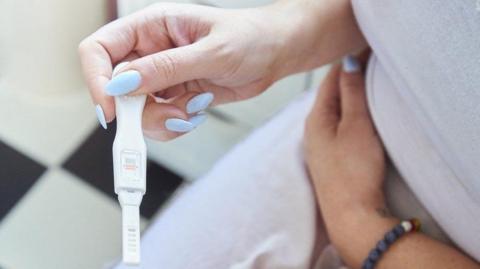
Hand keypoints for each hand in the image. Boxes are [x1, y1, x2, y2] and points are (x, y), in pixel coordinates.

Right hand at [79, 2, 299, 139]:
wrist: (275, 53)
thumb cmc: (250, 38)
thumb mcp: (210, 52)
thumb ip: (167, 68)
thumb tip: (122, 84)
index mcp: (151, 26)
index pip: (101, 49)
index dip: (97, 79)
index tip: (112, 108)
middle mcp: (151, 51)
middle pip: (116, 87)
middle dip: (137, 110)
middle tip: (169, 116)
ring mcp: (162, 76)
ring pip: (137, 109)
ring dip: (160, 120)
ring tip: (191, 110)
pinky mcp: (175, 94)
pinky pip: (159, 118)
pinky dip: (174, 123)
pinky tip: (196, 110)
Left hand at [304, 53, 385, 217]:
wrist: (351, 216)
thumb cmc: (353, 171)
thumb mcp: (356, 126)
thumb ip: (352, 94)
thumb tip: (347, 63)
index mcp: (315, 119)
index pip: (329, 82)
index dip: (345, 65)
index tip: (360, 50)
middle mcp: (311, 131)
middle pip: (328, 96)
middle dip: (344, 79)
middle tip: (362, 63)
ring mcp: (318, 146)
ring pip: (332, 112)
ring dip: (345, 98)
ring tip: (360, 84)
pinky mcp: (328, 159)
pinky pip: (336, 127)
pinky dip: (346, 115)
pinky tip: (354, 117)